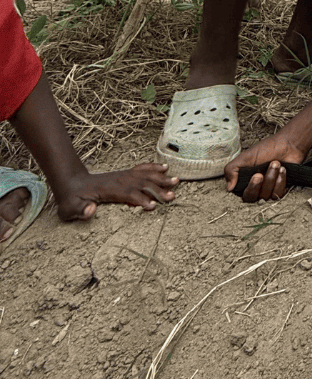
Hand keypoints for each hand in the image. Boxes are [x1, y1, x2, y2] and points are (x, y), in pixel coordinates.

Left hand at [55, 163, 178, 222]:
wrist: (70, 184)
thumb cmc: (70, 200)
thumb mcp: (69, 209)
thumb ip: (79, 210)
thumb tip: (91, 209)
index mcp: (108, 189)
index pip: (128, 193)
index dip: (140, 199)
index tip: (153, 206)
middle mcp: (118, 180)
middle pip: (141, 183)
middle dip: (158, 189)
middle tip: (173, 196)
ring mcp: (122, 175)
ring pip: (144, 175)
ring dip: (160, 178)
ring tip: (176, 180)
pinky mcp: (123, 174)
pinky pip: (141, 169)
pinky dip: (153, 167)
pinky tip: (163, 167)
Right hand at [224, 134, 305, 201]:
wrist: (288, 145)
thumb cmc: (267, 149)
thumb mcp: (245, 157)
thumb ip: (232, 170)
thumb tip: (228, 188)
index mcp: (245, 181)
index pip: (242, 195)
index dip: (250, 187)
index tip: (256, 175)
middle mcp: (256, 187)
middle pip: (253, 198)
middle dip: (260, 184)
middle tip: (263, 172)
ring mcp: (268, 189)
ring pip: (266, 196)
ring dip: (272, 178)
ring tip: (275, 164)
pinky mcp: (280, 189)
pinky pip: (278, 194)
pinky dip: (281, 180)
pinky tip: (283, 170)